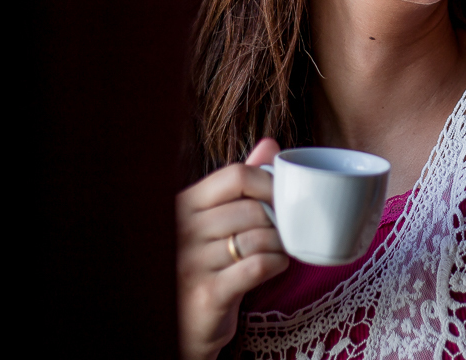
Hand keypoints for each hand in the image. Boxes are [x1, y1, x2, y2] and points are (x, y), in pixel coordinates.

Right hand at [177, 138, 289, 359]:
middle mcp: (182, 231)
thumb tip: (270, 144)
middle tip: (284, 230)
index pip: (235, 175)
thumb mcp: (218, 219)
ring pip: (258, 238)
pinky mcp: (206, 294)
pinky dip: (275, 264)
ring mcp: (190, 263)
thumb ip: (240, 182)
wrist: (184, 322)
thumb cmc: (207, 263)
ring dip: (280, 243)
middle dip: (278, 219)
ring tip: (279, 248)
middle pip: (252, 208)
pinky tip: (275, 265)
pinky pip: (256, 267)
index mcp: (184, 204)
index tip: (281, 197)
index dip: (268, 182)